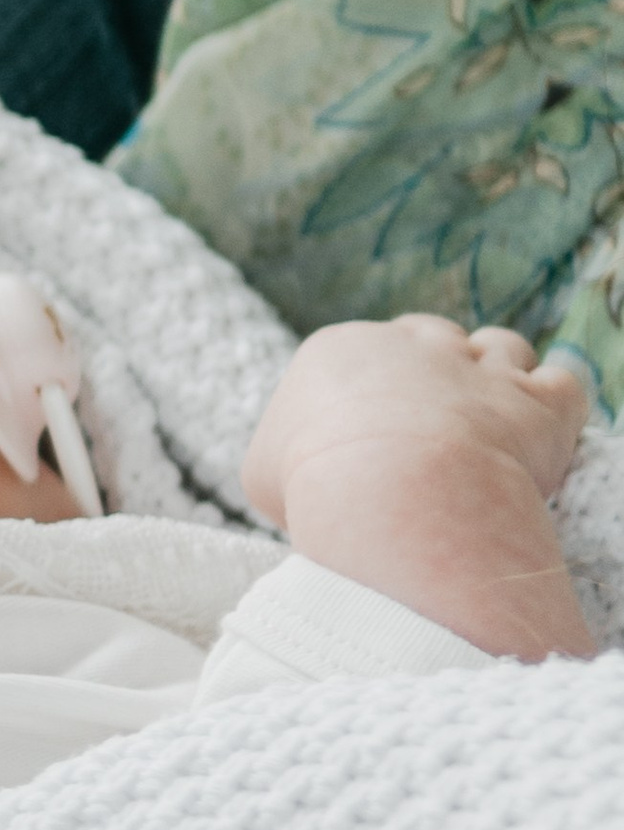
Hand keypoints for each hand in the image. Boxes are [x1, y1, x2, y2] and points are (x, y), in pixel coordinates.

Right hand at [243, 317, 594, 660]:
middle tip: (430, 432)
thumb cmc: (315, 487)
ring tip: (488, 430)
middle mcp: (415, 344)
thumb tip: (293, 470)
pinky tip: (541, 436)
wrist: (390, 492)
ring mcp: (480, 368)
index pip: (367, 352)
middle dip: (438, 373)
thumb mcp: (264, 472)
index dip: (376, 392)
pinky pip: (564, 385)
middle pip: (435, 337)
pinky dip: (556, 406)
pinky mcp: (539, 403)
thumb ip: (284, 454)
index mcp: (343, 349)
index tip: (377, 437)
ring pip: (502, 346)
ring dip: (499, 377)